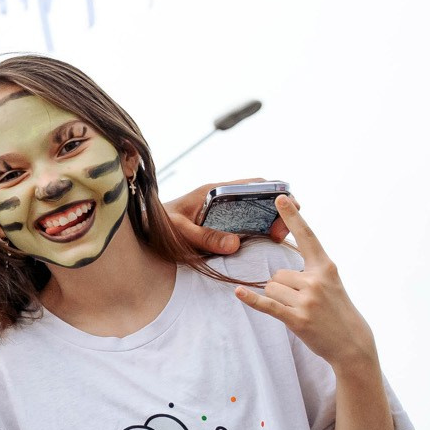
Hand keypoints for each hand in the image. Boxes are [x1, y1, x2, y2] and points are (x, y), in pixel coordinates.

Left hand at [163, 178, 288, 257]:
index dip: (275, 192)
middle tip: (281, 232)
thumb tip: (235, 244)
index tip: (289, 206)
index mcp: (214, 191)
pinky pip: (245, 227)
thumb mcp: (178, 231)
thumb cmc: (155, 226)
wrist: (140, 230)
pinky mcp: (220, 227)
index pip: (253, 184)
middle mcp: (222, 199)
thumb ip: (203, 237)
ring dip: (269, 223)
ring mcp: (222, 213)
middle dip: (277, 212)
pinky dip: (257, 234)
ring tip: (276, 238)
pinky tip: (263, 245)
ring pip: (255, 213)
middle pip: (260, 199)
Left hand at [232, 197, 377, 370]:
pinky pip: (267, 304)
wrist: (352, 342)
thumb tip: (284, 265)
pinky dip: (252, 299)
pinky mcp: (297, 318)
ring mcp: (307, 300)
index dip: (292, 217)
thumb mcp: (331, 282)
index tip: (281, 198)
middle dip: (283, 287)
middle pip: (278, 273)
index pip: (307, 236)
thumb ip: (311, 269)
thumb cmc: (338, 310)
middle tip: (303, 302)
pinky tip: (239, 293)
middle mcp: (316, 280)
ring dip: (278, 299)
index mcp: (325, 267)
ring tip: (299, 310)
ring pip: (272, 288)